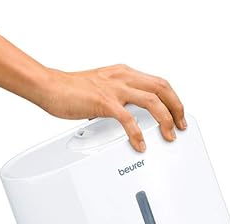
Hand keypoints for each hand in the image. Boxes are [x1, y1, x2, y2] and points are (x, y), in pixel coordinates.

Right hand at [40, 65, 186, 151]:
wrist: (49, 86)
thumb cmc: (68, 89)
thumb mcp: (98, 89)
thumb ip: (113, 99)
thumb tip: (120, 114)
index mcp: (123, 73)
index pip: (157, 82)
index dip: (172, 98)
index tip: (177, 113)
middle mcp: (122, 78)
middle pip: (162, 88)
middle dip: (177, 107)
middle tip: (181, 125)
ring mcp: (114, 89)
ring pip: (152, 101)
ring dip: (165, 119)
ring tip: (169, 135)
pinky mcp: (104, 103)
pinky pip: (128, 119)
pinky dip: (138, 134)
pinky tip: (141, 145)